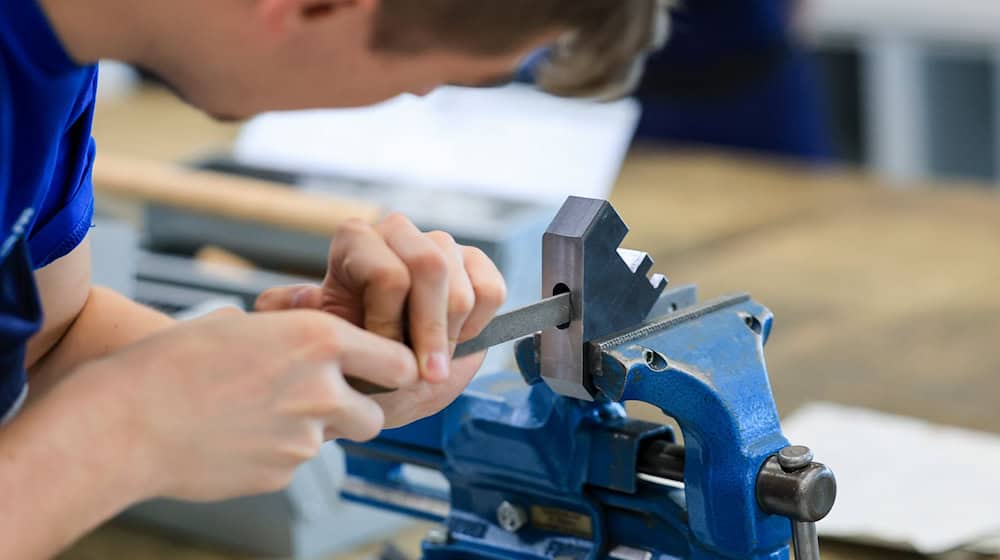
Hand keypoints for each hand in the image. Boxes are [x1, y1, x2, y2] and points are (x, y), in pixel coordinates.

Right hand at [70, 308, 417, 501]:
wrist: (124, 422)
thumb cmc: (172, 363)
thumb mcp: (243, 324)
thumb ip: (291, 333)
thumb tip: (310, 335)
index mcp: (318, 339)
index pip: (398, 361)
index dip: (394, 368)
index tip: (387, 372)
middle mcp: (322, 389)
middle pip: (378, 414)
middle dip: (360, 410)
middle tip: (326, 400)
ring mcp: (304, 438)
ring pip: (334, 439)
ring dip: (317, 430)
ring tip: (266, 414)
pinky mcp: (282, 473)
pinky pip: (295, 462)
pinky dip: (277, 452)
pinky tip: (238, 437)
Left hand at [256, 214, 505, 425]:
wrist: (386, 375)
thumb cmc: (348, 357)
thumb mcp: (312, 343)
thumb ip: (288, 318)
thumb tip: (283, 300)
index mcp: (354, 242)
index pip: (388, 274)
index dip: (389, 324)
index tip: (382, 357)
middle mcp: (397, 233)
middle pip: (431, 267)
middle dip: (430, 331)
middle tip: (425, 374)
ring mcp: (439, 246)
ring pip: (461, 285)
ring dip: (450, 336)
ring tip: (431, 364)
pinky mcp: (474, 265)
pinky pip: (491, 289)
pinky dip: (478, 324)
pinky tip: (456, 343)